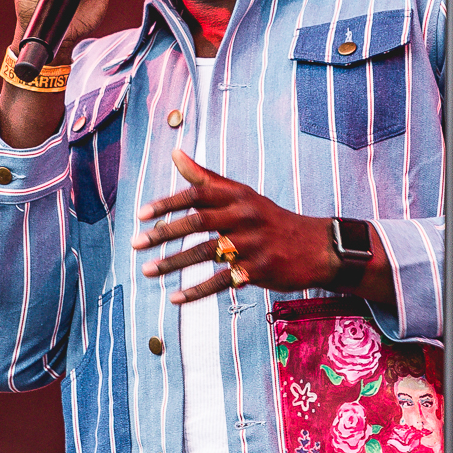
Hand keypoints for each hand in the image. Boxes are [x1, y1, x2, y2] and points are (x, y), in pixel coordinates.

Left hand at [132, 149, 389, 305]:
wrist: (316, 247)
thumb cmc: (270, 219)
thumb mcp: (242, 194)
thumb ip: (205, 178)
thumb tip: (174, 153)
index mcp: (238, 196)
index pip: (197, 194)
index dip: (168, 203)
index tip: (141, 214)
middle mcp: (245, 215)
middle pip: (198, 222)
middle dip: (164, 233)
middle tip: (135, 243)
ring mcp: (254, 243)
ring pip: (206, 253)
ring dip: (173, 263)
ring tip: (147, 271)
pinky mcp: (260, 270)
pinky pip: (222, 282)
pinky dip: (196, 291)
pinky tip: (175, 298)